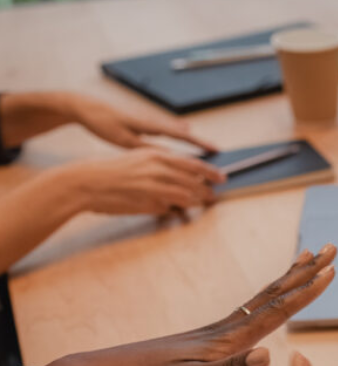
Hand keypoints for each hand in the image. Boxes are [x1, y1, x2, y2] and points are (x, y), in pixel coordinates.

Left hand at [27, 246, 336, 365]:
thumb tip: (268, 355)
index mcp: (228, 338)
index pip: (276, 309)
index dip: (305, 290)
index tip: (330, 269)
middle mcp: (226, 330)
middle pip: (273, 294)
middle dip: (304, 273)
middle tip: (330, 248)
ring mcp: (216, 334)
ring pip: (262, 300)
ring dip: (288, 282)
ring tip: (306, 263)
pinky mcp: (206, 342)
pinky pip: (249, 314)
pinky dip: (268, 301)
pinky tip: (268, 305)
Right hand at [47, 148, 225, 215]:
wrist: (87, 182)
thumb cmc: (112, 171)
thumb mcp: (139, 159)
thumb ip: (161, 166)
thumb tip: (180, 175)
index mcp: (157, 155)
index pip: (193, 163)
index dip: (210, 171)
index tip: (223, 176)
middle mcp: (159, 170)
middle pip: (194, 181)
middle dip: (208, 189)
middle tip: (217, 194)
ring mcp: (155, 188)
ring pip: (186, 196)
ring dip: (197, 200)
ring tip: (205, 202)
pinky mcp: (148, 203)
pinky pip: (170, 208)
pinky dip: (178, 209)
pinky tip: (182, 210)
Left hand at [68, 93, 217, 152]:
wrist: (87, 107)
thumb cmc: (103, 123)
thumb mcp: (124, 140)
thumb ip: (148, 149)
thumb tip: (170, 157)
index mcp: (151, 126)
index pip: (182, 137)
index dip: (200, 144)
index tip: (216, 150)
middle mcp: (154, 121)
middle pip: (184, 133)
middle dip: (201, 142)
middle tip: (217, 151)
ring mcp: (150, 120)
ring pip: (177, 130)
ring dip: (192, 137)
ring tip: (207, 145)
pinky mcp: (145, 121)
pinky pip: (169, 128)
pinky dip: (180, 132)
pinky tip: (185, 130)